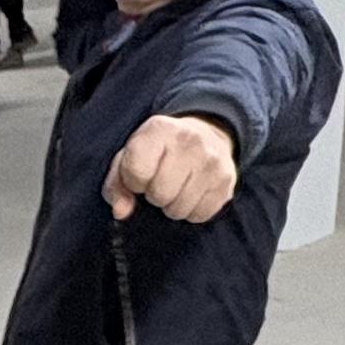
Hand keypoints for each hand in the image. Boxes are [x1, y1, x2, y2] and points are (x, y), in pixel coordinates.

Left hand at [104, 112, 238, 223]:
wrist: (206, 134)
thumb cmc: (158, 152)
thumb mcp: (130, 158)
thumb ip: (116, 186)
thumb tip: (121, 212)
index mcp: (159, 129)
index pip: (137, 172)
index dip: (134, 182)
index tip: (140, 176)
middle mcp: (189, 141)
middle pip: (160, 194)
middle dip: (155, 196)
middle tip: (160, 183)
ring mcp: (212, 160)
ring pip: (179, 209)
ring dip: (173, 206)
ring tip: (176, 188)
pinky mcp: (227, 180)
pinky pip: (200, 215)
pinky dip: (192, 211)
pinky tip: (192, 193)